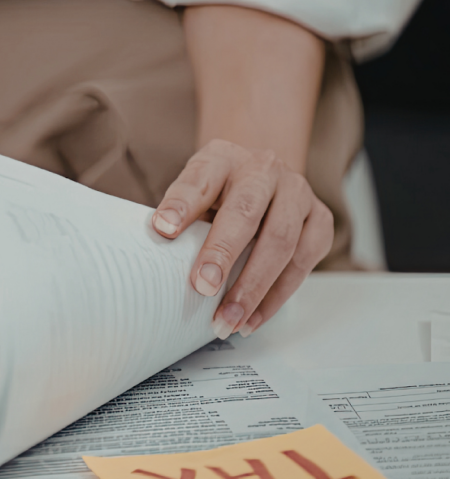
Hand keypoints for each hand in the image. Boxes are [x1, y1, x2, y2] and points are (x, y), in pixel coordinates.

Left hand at [151, 140, 333, 338]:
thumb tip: (158, 248)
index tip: (163, 229)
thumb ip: (180, 216)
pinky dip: (276, 297)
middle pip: (246, 212)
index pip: (199, 180)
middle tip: (202, 288)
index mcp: (222, 158)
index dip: (181, 205)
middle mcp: (264, 169)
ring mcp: (298, 192)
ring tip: (228, 320)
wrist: (262, 177)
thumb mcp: (194, 193)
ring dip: (254, 288)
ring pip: (282, 242)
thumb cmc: (220, 192)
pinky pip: (303, 262)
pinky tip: (252, 319)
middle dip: (223, 254)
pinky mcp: (320, 220)